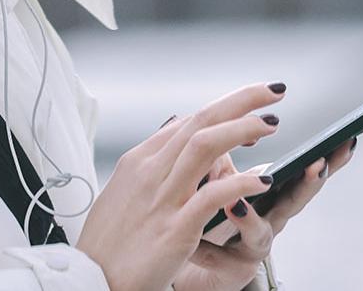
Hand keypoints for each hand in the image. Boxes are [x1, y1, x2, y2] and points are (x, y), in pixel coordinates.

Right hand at [75, 82, 285, 290]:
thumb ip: (152, 160)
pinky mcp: (175, 229)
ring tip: (273, 124)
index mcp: (140, 161)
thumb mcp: (124, 190)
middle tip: (273, 91)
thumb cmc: (108, 241)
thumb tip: (174, 128)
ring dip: (242, 128)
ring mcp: (163, 199)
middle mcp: (151, 172)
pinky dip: (240, 183)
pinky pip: (212, 197)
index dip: (225, 109)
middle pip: (201, 121)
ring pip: (205, 145)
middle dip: (241, 101)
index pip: (189, 121)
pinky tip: (262, 179)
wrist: (90, 281)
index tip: (253, 107)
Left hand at [172, 136, 357, 290]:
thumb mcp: (222, 179)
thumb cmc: (215, 216)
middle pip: (295, 203)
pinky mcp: (229, 269)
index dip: (326, 158)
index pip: (302, 173)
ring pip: (260, 236)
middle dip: (308, 183)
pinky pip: (219, 258)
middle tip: (316, 163)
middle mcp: (270, 221)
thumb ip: (226, 156)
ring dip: (251, 219)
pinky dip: (209, 248)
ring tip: (237, 202)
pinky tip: (208, 231)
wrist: (195, 264)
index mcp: (272, 196)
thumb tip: (227, 126)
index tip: (346, 139)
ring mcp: (252, 248)